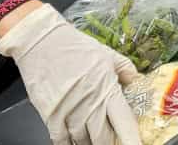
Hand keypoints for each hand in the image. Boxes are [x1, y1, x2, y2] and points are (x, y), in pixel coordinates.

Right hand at [0, 3, 140, 144]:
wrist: (41, 43)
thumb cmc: (74, 47)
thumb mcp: (106, 53)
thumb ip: (125, 69)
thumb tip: (137, 80)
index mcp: (107, 89)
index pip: (125, 122)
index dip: (132, 139)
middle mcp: (89, 105)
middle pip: (104, 139)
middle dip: (110, 142)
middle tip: (113, 139)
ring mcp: (69, 113)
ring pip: (83, 142)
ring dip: (89, 142)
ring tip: (93, 137)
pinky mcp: (50, 117)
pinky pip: (61, 140)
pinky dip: (68, 143)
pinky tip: (73, 140)